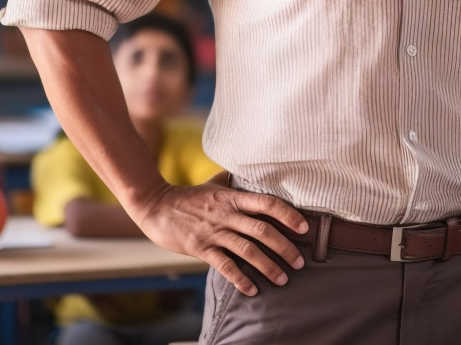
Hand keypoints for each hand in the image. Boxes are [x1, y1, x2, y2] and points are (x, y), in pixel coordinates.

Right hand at [134, 182, 308, 296]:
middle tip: (300, 262)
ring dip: (268, 266)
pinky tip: (252, 290)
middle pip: (262, 230)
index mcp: (233, 197)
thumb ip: (234, 181)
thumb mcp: (213, 183)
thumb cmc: (189, 196)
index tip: (304, 227)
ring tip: (283, 279)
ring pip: (247, 251)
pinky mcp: (201, 248)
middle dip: (285, 247)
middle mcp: (227, 214)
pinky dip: (240, 279)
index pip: (267, 203)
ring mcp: (214, 232)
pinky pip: (224, 266)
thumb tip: (254, 171)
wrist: (156, 206)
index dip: (288, 214)